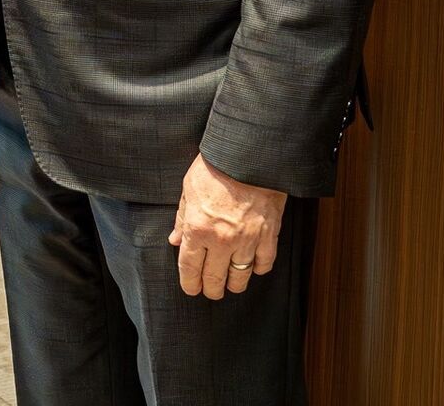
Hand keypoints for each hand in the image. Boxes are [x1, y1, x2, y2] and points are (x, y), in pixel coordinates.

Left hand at [169, 154, 286, 299]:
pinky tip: (253, 265)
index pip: (189, 269)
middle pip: (214, 280)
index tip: (191, 288)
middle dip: (210, 290)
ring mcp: (246, 240)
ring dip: (234, 284)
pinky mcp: (268, 236)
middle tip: (211, 290)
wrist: (250, 152)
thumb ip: (181, 217)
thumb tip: (175, 240)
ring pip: (239, 278)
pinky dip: (258, 269)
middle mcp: (220, 240)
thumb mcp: (189, 187)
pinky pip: (264, 264)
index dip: (189, 284)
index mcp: (197, 228)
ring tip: (231, 281)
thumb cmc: (216, 165)